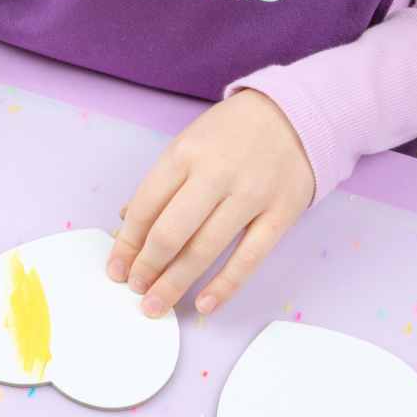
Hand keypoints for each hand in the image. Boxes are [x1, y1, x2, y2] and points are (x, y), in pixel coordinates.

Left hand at [108, 89, 313, 316]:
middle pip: (170, 232)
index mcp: (186, 153)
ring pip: (204, 249)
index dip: (126, 244)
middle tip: (135, 290)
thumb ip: (159, 185)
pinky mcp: (281, 212)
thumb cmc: (233, 134)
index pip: (146, 207)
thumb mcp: (188, 145)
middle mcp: (216, 173)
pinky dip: (225, 285)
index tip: (116, 269)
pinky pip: (249, 257)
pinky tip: (204, 305)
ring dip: (174, 284)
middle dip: (146, 268)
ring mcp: (251, 194)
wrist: (300, 111)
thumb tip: (125, 223)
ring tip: (155, 306)